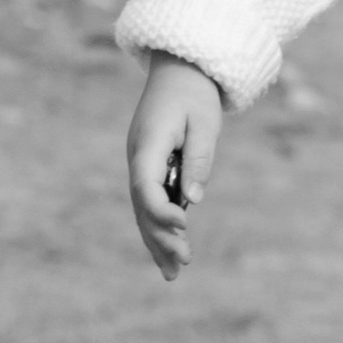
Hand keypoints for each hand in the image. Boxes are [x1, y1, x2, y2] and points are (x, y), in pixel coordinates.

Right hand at [124, 53, 225, 280]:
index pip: (146, 186)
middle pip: (142, 206)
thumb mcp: (204, 122)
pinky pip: (151, 201)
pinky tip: (170, 252)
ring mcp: (141, 163)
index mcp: (148, 144)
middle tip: (183, 264)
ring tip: (173, 274)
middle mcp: (138, 157)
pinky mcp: (150, 166)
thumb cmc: (195, 92)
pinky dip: (158, 226)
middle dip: (160, 237)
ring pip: (143, 209)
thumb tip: (193, 199)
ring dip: (157, 240)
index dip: (162, 211)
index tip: (185, 225)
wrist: (180, 67)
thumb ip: (198, 159)